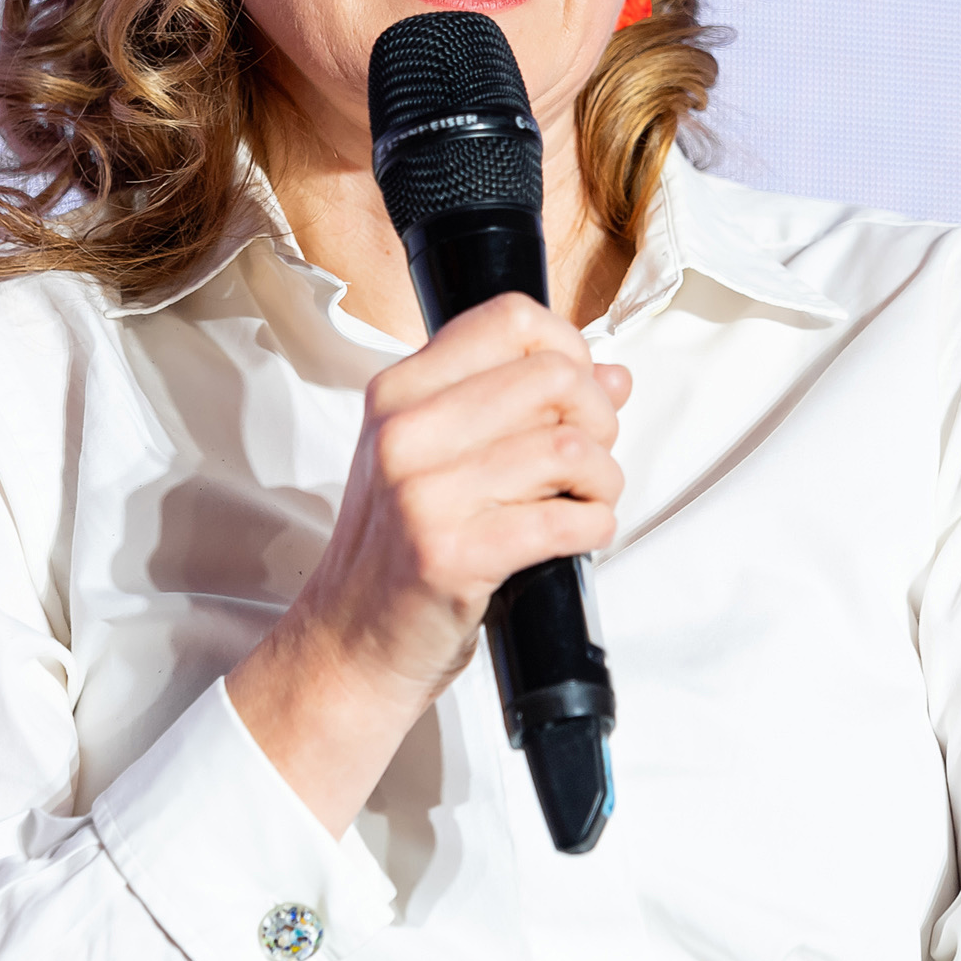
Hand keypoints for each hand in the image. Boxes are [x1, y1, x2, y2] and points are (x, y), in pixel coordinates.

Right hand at [226, 293, 629, 833]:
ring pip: (568, 446)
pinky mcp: (451, 554)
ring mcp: (422, 492)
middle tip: (588, 458)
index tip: (575, 390)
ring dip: (602, 480)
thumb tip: (611, 375)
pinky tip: (578, 536)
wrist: (349, 642)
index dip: (569, 348)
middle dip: (599, 417)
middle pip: (552, 377)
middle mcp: (403, 431)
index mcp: (398, 391)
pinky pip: (565, 520)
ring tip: (586, 501)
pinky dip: (593, 527)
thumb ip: (516, 407)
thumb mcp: (434, 457)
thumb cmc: (396, 550)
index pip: (511, 318)